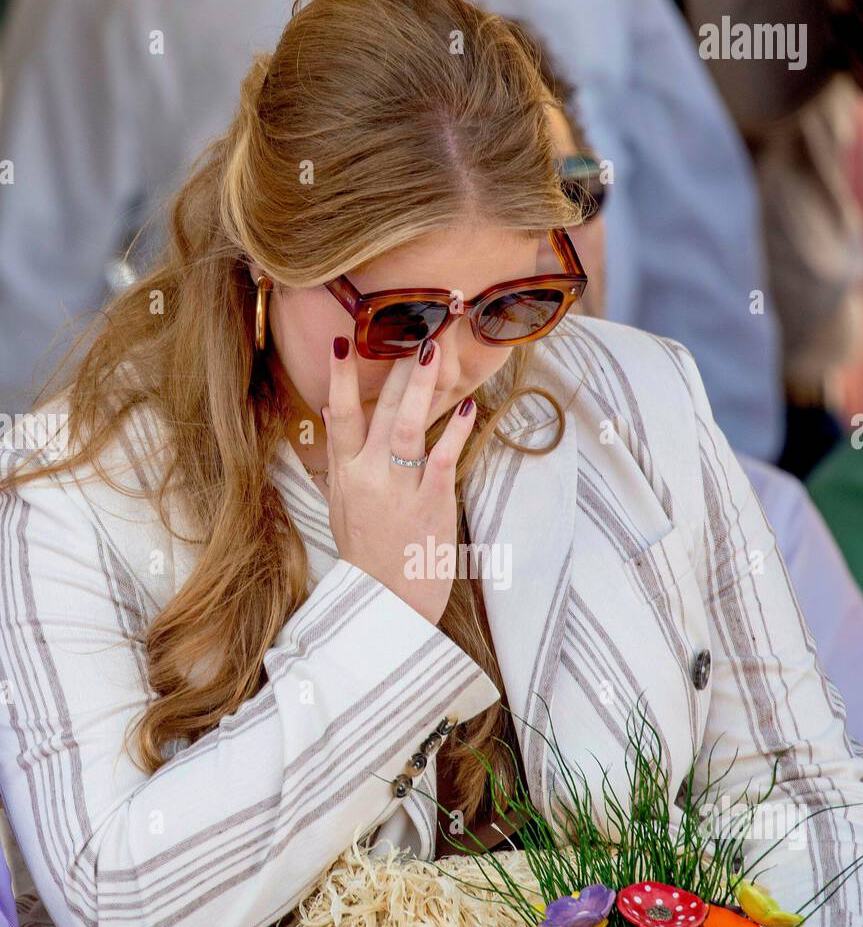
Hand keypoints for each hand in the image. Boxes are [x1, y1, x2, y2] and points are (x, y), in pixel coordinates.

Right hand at [323, 336, 475, 625]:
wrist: (386, 603)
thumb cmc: (368, 554)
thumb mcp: (342, 506)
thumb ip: (341, 461)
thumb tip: (332, 416)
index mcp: (345, 474)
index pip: (337, 415)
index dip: (337, 377)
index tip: (341, 340)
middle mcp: (368, 476)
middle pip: (380, 409)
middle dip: (396, 364)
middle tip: (414, 323)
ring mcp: (399, 489)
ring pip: (409, 425)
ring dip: (422, 384)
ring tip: (434, 347)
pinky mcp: (431, 503)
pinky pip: (443, 458)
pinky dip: (455, 430)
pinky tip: (466, 405)